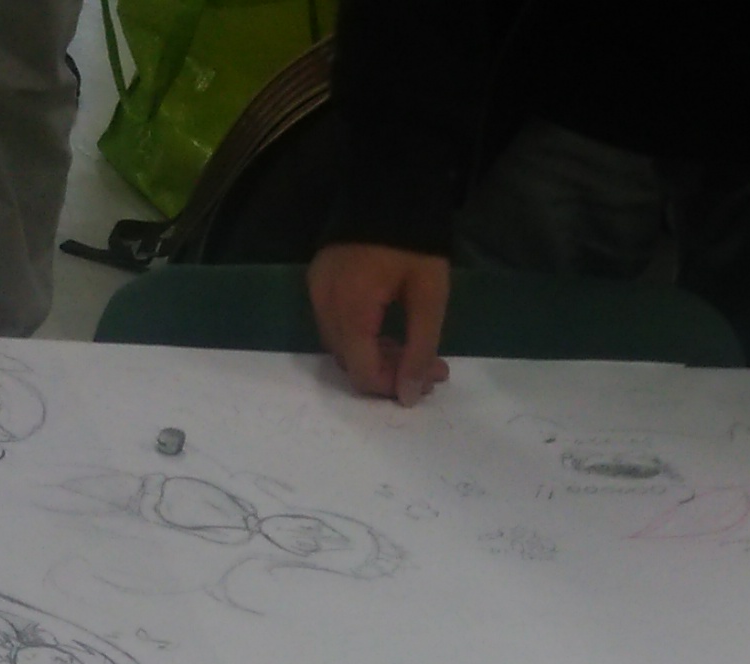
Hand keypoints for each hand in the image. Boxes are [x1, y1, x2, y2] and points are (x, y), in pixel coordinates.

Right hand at [308, 244, 451, 406]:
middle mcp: (324, 305)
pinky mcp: (319, 281)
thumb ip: (420, 348)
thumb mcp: (429, 295)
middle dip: (389, 371)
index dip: (392, 386)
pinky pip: (336, 325)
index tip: (427, 381)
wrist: (390, 181)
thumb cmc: (415, 239)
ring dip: (376, 356)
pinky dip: (362, 336)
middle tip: (432, 367)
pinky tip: (390, 331)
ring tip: (415, 350)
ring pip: (342, 346)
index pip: (362, 372)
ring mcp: (317, 291)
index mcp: (350, 309)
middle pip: (350, 362)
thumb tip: (408, 396)